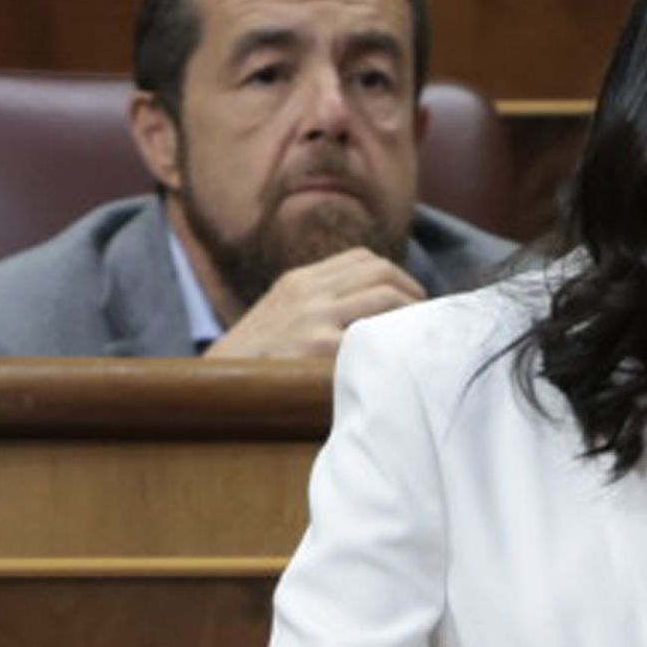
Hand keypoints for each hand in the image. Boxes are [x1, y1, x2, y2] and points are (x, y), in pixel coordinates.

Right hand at [203, 248, 427, 360]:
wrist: (219, 387)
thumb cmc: (255, 361)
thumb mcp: (279, 317)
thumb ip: (315, 305)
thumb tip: (367, 308)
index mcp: (299, 281)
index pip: (362, 259)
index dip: (395, 275)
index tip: (410, 297)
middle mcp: (308, 291)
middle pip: (380, 271)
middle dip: (413, 291)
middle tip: (428, 317)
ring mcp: (314, 317)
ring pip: (384, 295)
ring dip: (413, 313)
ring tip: (422, 336)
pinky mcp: (319, 348)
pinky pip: (373, 334)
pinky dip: (395, 341)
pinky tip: (403, 356)